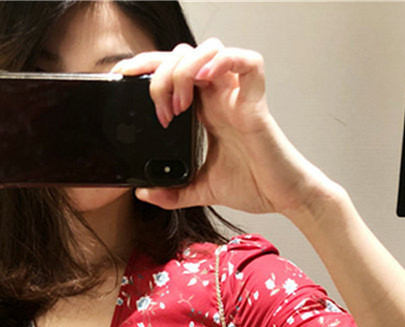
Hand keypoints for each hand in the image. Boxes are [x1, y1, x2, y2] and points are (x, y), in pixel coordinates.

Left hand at [112, 39, 338, 215]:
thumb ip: (172, 192)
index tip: (122, 77)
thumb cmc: (253, 184)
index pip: (172, 70)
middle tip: (157, 107)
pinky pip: (248, 61)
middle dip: (160, 71)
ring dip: (186, 68)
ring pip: (210, 50)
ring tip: (179, 104)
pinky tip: (207, 78)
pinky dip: (225, 60)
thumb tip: (143, 193)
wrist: (282, 198)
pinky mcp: (257, 102)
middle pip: (184, 54)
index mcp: (205, 109)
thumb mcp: (201, 189)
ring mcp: (238, 95)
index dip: (146, 65)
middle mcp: (220, 96)